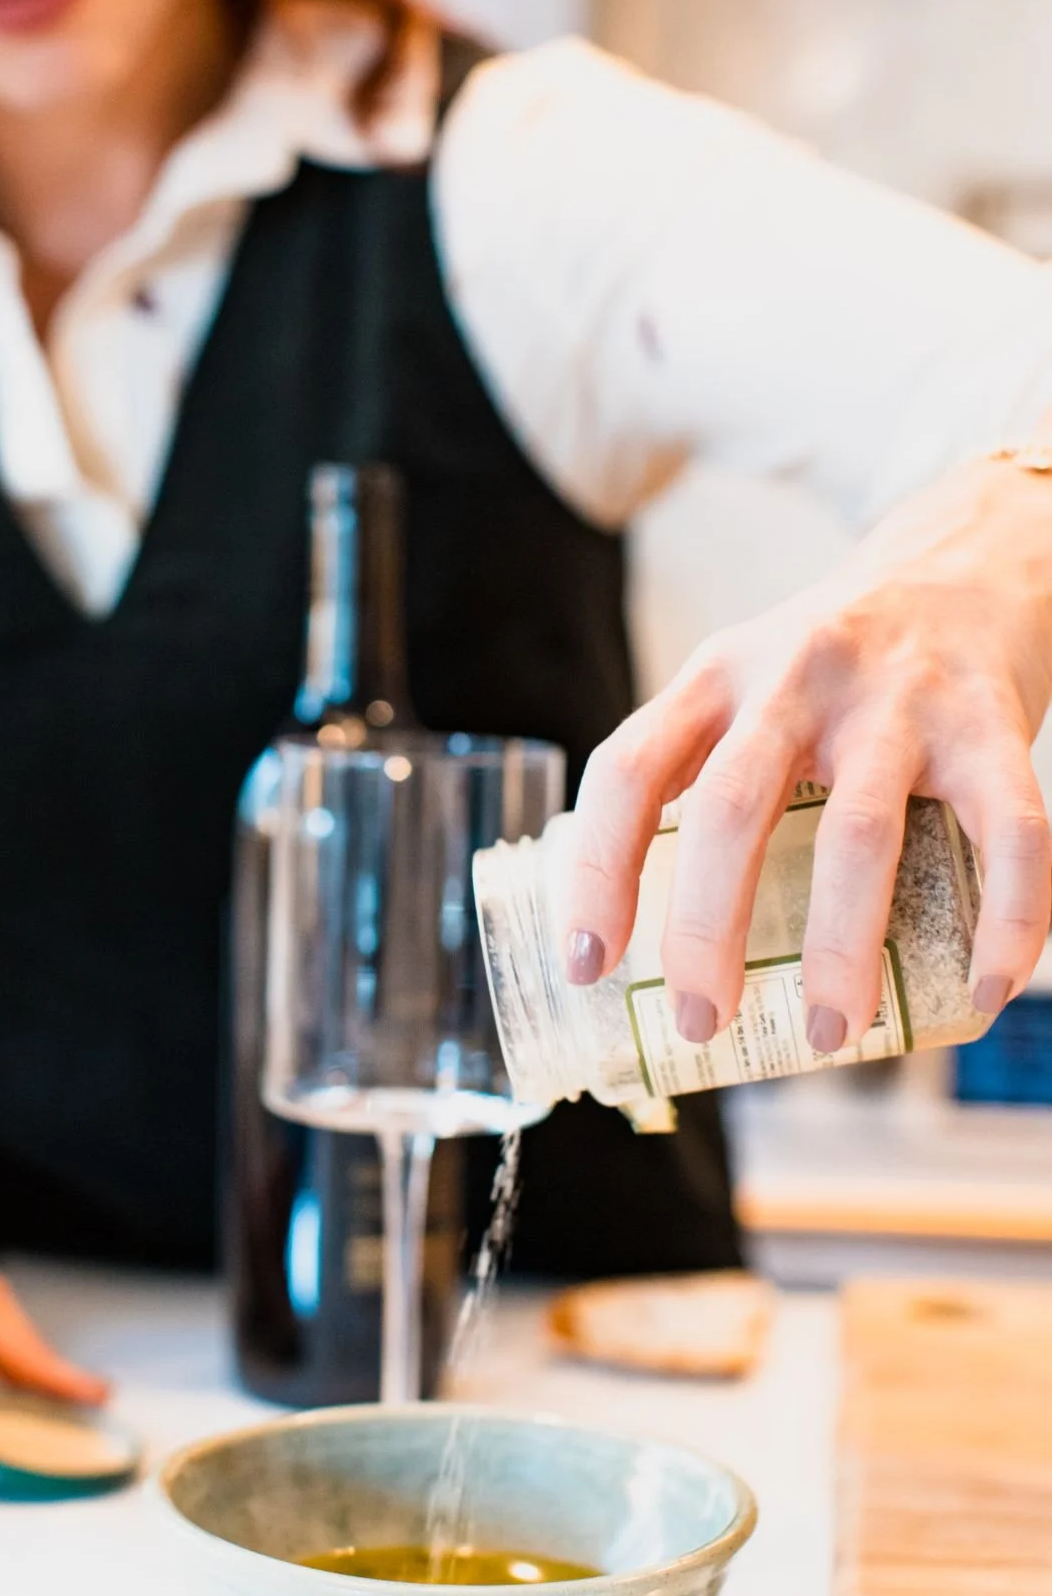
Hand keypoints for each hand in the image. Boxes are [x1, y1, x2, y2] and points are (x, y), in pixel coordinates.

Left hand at [567, 453, 1051, 1047]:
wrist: (964, 559)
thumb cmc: (832, 663)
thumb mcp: (741, 684)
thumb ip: (695, 774)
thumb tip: (642, 936)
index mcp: (716, 677)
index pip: (629, 771)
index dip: (597, 873)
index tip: (587, 966)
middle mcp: (796, 678)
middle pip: (733, 811)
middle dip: (707, 933)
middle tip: (700, 1022)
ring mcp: (898, 698)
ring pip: (857, 834)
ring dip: (838, 949)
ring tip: (828, 1035)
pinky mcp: (990, 721)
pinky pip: (1008, 833)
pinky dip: (1003, 920)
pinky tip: (981, 991)